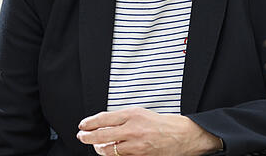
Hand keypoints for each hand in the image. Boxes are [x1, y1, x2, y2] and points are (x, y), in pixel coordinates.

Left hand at [76, 107, 222, 155]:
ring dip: (99, 148)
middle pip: (102, 134)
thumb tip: (106, 123)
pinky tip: (110, 152)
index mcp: (133, 114)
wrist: (183, 136)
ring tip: (96, 146)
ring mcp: (135, 144)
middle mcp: (132, 128)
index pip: (104, 118)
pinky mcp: (139, 155)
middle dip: (88, 137)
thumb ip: (124, 118)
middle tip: (82, 136)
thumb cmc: (165, 124)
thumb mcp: (143, 114)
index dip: (90, 122)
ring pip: (108, 149)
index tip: (83, 125)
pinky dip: (113, 154)